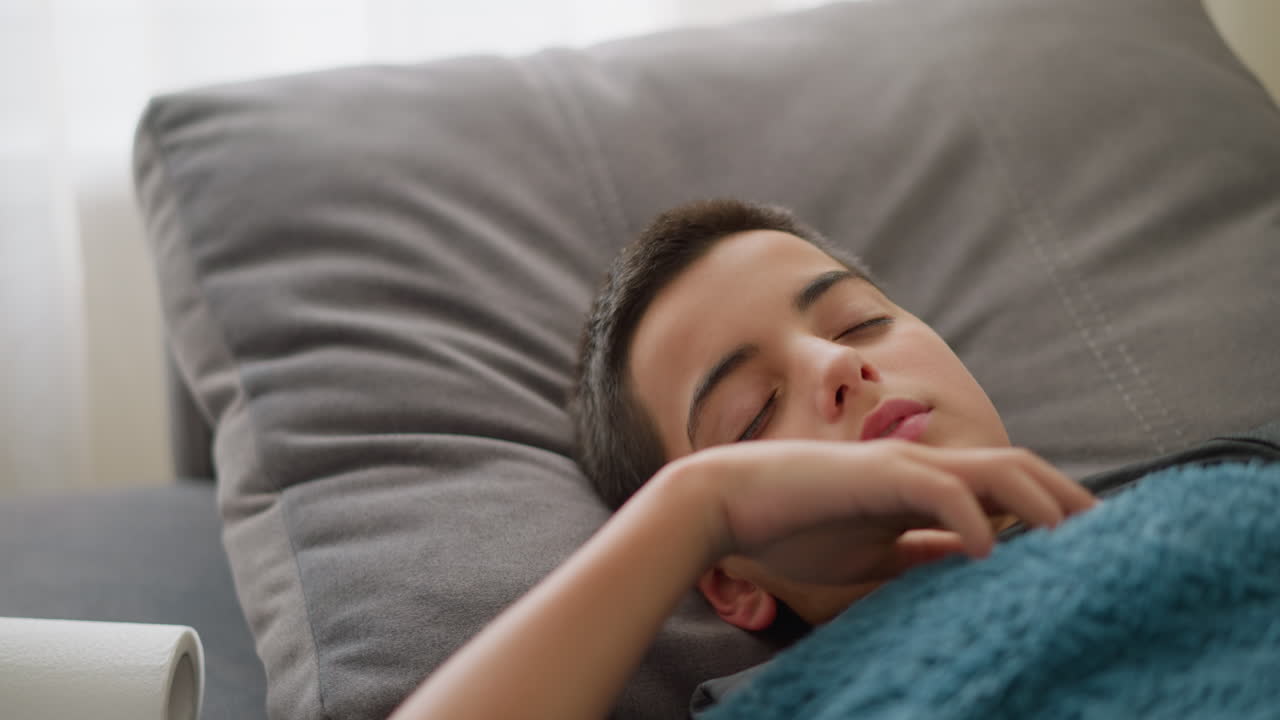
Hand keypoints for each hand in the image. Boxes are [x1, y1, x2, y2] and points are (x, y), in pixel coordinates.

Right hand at [665, 439, 1095, 585]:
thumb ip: (920, 553)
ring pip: (993, 470)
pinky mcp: (876, 476)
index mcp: (924, 485)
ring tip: (1073, 537)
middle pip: (1017, 468)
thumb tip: (971, 564)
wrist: (729, 504)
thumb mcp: (872, 554)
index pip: (1005, 489)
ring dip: (1040, 501)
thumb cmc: (795, 528)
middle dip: (1068, 499)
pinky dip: (970, 519)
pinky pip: (938, 491)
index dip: (1052, 509)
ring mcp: (902, 466)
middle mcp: (923, 466)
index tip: (1086, 545)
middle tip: (1109, 538)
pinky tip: (986, 552)